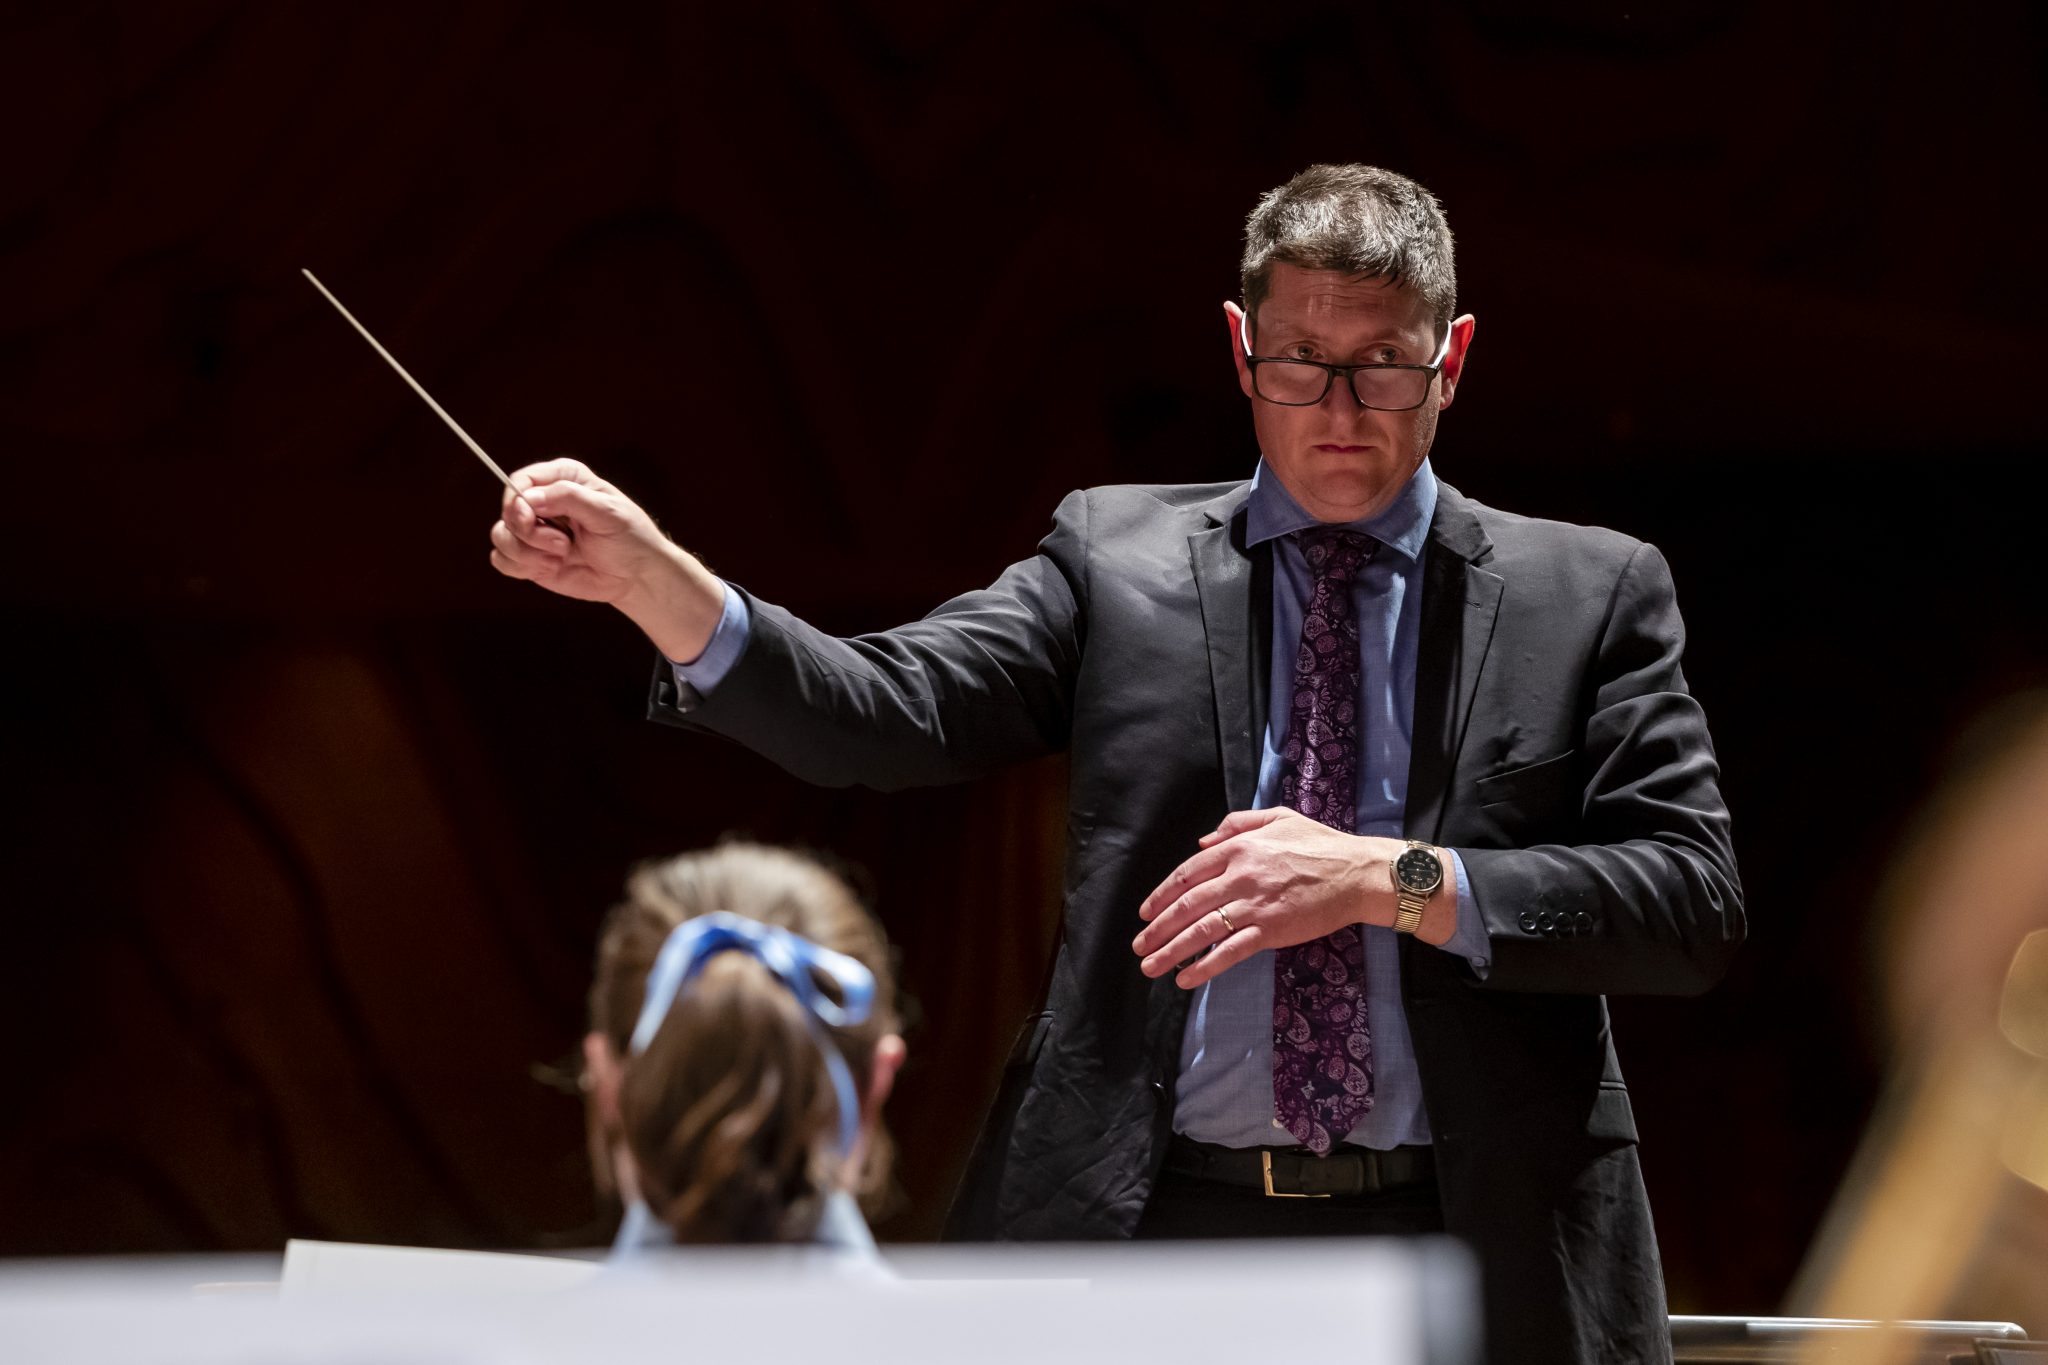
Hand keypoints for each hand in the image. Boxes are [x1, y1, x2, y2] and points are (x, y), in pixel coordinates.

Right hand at [489, 458, 724, 660]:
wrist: (636, 576)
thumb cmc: (629, 537)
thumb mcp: (607, 511)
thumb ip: (568, 498)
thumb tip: (528, 498)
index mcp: (563, 478)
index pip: (521, 480)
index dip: (517, 500)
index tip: (530, 519)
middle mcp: (543, 501)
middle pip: (508, 510)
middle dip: (529, 532)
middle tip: (562, 545)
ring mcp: (534, 530)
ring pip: (501, 535)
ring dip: (527, 552)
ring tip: (561, 557)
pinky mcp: (529, 557)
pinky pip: (501, 559)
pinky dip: (521, 567)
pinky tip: (551, 568)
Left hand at [1131, 808, 1412, 989]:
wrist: (1357, 873)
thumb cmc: (1321, 844)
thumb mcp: (1278, 818)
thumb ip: (1237, 824)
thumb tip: (1202, 842)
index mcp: (1238, 848)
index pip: (1187, 873)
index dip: (1162, 895)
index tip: (1145, 912)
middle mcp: (1239, 876)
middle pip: (1186, 905)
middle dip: (1157, 929)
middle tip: (1138, 946)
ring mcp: (1254, 905)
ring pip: (1201, 931)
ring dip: (1171, 951)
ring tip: (1150, 966)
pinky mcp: (1270, 930)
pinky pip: (1229, 951)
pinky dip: (1205, 967)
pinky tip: (1186, 979)